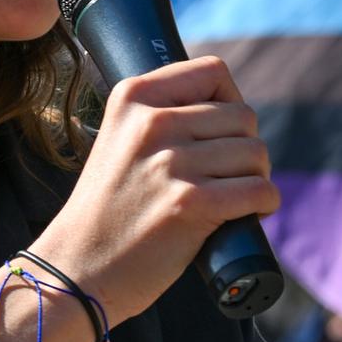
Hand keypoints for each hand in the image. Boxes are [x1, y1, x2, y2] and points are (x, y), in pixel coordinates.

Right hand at [39, 56, 278, 323]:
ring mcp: (171, 162)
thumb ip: (164, 116)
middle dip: (244, 149)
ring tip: (232, 199)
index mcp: (133, 97)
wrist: (77, 269)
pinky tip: (249, 215)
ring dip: (255, 178)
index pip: (213, 71)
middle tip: (227, 178)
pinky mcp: (190, 203)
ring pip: (256, 153)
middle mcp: (152, 123)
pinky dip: (264, 204)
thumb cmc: (108, 211)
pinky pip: (259, 190)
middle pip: (243, 116)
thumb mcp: (121, 140)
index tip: (220, 134)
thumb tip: (229, 108)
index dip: (230, 102)